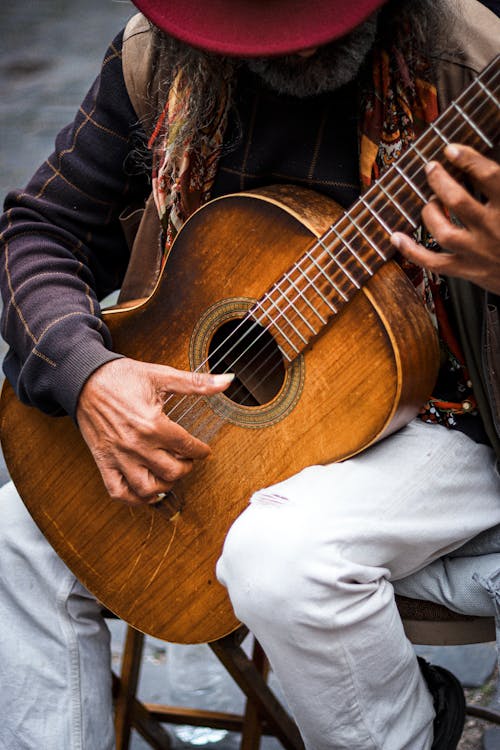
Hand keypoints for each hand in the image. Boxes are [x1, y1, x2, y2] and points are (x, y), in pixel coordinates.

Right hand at [76, 357, 232, 505]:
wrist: (84, 380)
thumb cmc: (122, 376)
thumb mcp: (161, 375)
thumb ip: (196, 383)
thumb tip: (227, 381)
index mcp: (153, 424)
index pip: (187, 447)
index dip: (201, 451)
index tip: (203, 450)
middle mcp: (136, 445)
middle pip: (172, 472)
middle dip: (186, 468)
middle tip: (187, 460)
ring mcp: (118, 457)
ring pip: (148, 488)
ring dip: (164, 486)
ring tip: (169, 475)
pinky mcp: (103, 462)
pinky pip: (119, 492)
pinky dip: (135, 499)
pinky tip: (146, 490)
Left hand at [391, 144, 499, 292]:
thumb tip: (481, 167)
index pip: (488, 176)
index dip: (467, 159)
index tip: (452, 149)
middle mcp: (493, 229)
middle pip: (458, 201)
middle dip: (440, 181)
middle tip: (431, 168)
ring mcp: (478, 252)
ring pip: (443, 231)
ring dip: (430, 211)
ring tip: (430, 200)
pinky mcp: (467, 270)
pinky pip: (433, 263)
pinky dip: (411, 251)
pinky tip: (396, 237)